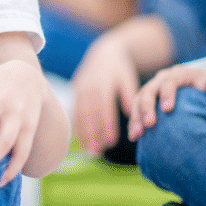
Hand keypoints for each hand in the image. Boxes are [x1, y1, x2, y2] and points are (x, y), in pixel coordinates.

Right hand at [71, 33, 139, 154]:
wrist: (102, 53)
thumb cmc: (119, 69)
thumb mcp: (127, 78)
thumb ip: (128, 94)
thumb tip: (130, 113)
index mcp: (103, 84)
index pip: (104, 108)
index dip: (107, 125)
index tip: (112, 142)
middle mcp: (88, 87)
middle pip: (89, 114)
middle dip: (93, 134)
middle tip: (98, 153)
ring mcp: (79, 89)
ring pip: (80, 115)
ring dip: (84, 134)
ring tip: (91, 151)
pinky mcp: (75, 91)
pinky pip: (75, 111)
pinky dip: (78, 127)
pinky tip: (83, 141)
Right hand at [128, 63, 205, 142]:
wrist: (193, 82)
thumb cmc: (205, 84)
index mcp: (176, 75)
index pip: (169, 82)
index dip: (167, 94)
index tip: (168, 109)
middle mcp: (159, 80)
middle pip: (149, 91)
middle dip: (147, 108)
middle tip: (150, 124)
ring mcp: (151, 89)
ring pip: (138, 100)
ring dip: (136, 117)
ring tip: (137, 134)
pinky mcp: (145, 99)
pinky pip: (135, 109)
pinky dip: (133, 121)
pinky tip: (134, 136)